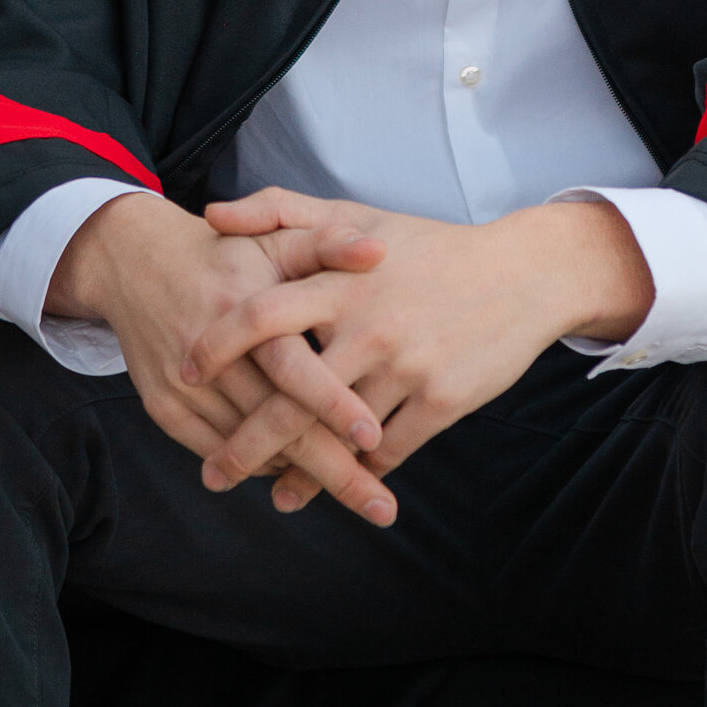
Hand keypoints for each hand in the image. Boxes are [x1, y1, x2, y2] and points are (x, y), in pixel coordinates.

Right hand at [48, 191, 395, 522]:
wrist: (137, 263)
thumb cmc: (227, 252)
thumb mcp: (274, 237)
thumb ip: (327, 244)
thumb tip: (379, 251)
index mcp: (243, 305)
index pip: (292, 366)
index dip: (332, 404)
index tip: (375, 438)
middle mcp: (208, 351)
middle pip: (277, 423)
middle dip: (333, 469)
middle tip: (384, 510)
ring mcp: (182, 386)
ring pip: (250, 447)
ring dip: (303, 475)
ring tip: (359, 496)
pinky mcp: (164, 409)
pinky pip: (219, 451)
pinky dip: (261, 466)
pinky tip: (300, 473)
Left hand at [187, 187, 653, 512]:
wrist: (521, 274)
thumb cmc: (427, 247)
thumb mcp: (357, 217)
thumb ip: (281, 212)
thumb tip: (211, 213)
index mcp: (343, 279)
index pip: (263, 314)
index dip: (218, 346)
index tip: (185, 373)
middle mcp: (370, 324)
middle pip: (291, 396)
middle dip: (246, 443)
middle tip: (213, 473)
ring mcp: (408, 366)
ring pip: (338, 435)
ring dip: (303, 472)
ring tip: (274, 495)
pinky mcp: (443, 400)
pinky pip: (388, 452)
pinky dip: (361, 473)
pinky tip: (340, 485)